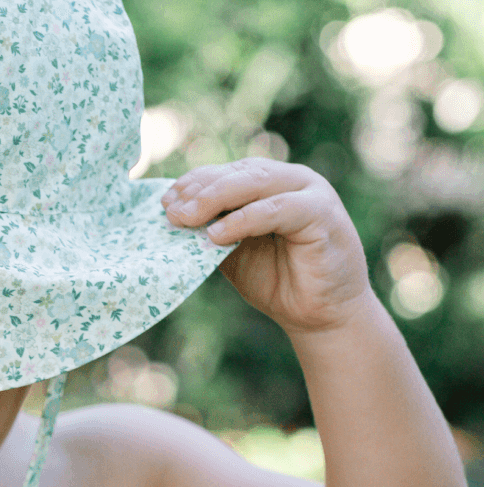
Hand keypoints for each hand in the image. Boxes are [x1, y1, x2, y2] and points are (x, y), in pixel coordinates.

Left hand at [162, 158, 374, 333]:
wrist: (319, 314)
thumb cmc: (276, 280)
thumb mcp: (233, 251)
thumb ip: (212, 230)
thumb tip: (173, 218)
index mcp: (270, 184)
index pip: (227, 172)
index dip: (194, 183)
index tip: (164, 201)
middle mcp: (291, 180)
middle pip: (239, 174)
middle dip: (200, 190)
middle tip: (171, 211)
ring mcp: (310, 193)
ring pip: (256, 183)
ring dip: (216, 199)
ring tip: (186, 218)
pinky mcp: (322, 214)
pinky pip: (277, 209)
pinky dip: (244, 219)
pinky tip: (217, 235)